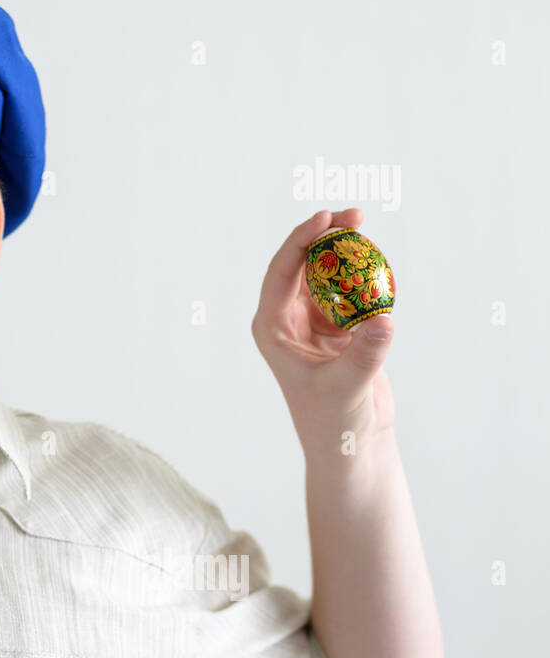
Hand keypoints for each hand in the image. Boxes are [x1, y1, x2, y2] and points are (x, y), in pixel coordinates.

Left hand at [251, 208, 394, 450]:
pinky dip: (364, 276)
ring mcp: (311, 322)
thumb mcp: (348, 388)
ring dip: (346, 251)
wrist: (351, 443)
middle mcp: (286, 320)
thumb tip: (385, 321)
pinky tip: (382, 266)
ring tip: (367, 225)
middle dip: (325, 236)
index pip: (280, 273)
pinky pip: (349, 290)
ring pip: (326, 274)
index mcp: (271, 328)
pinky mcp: (337, 328)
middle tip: (355, 214)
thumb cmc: (335, 422)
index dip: (300, 241)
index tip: (325, 218)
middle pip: (301, 264)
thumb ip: (365, 355)